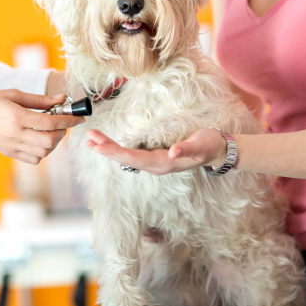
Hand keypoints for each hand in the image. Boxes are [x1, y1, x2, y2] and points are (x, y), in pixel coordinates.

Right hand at [0, 90, 83, 163]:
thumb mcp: (13, 94)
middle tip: (62, 123)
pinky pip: (34, 159)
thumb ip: (40, 99)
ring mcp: (13, 146)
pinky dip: (43, 152)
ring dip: (54, 143)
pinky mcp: (10, 153)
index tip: (79, 117)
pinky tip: (40, 139)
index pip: (51, 122)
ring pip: (44, 153)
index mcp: (17, 117)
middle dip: (62, 132)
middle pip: (50, 141)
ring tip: (51, 131)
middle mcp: (16, 135)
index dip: (69, 120)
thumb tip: (61, 99)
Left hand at [84, 128, 227, 175]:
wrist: (217, 151)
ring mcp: (155, 163)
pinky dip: (118, 149)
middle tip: (88, 139)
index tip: (98, 145)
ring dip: (109, 149)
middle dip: (106, 150)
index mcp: (163, 163)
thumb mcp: (200, 145)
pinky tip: (109, 146)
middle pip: (125, 159)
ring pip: (127, 158)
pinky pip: (132, 155)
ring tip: (93, 141)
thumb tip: (171, 154)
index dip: (114, 152)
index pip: (133, 158)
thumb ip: (186, 149)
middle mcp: (155, 166)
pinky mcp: (155, 158)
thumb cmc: (209, 145)